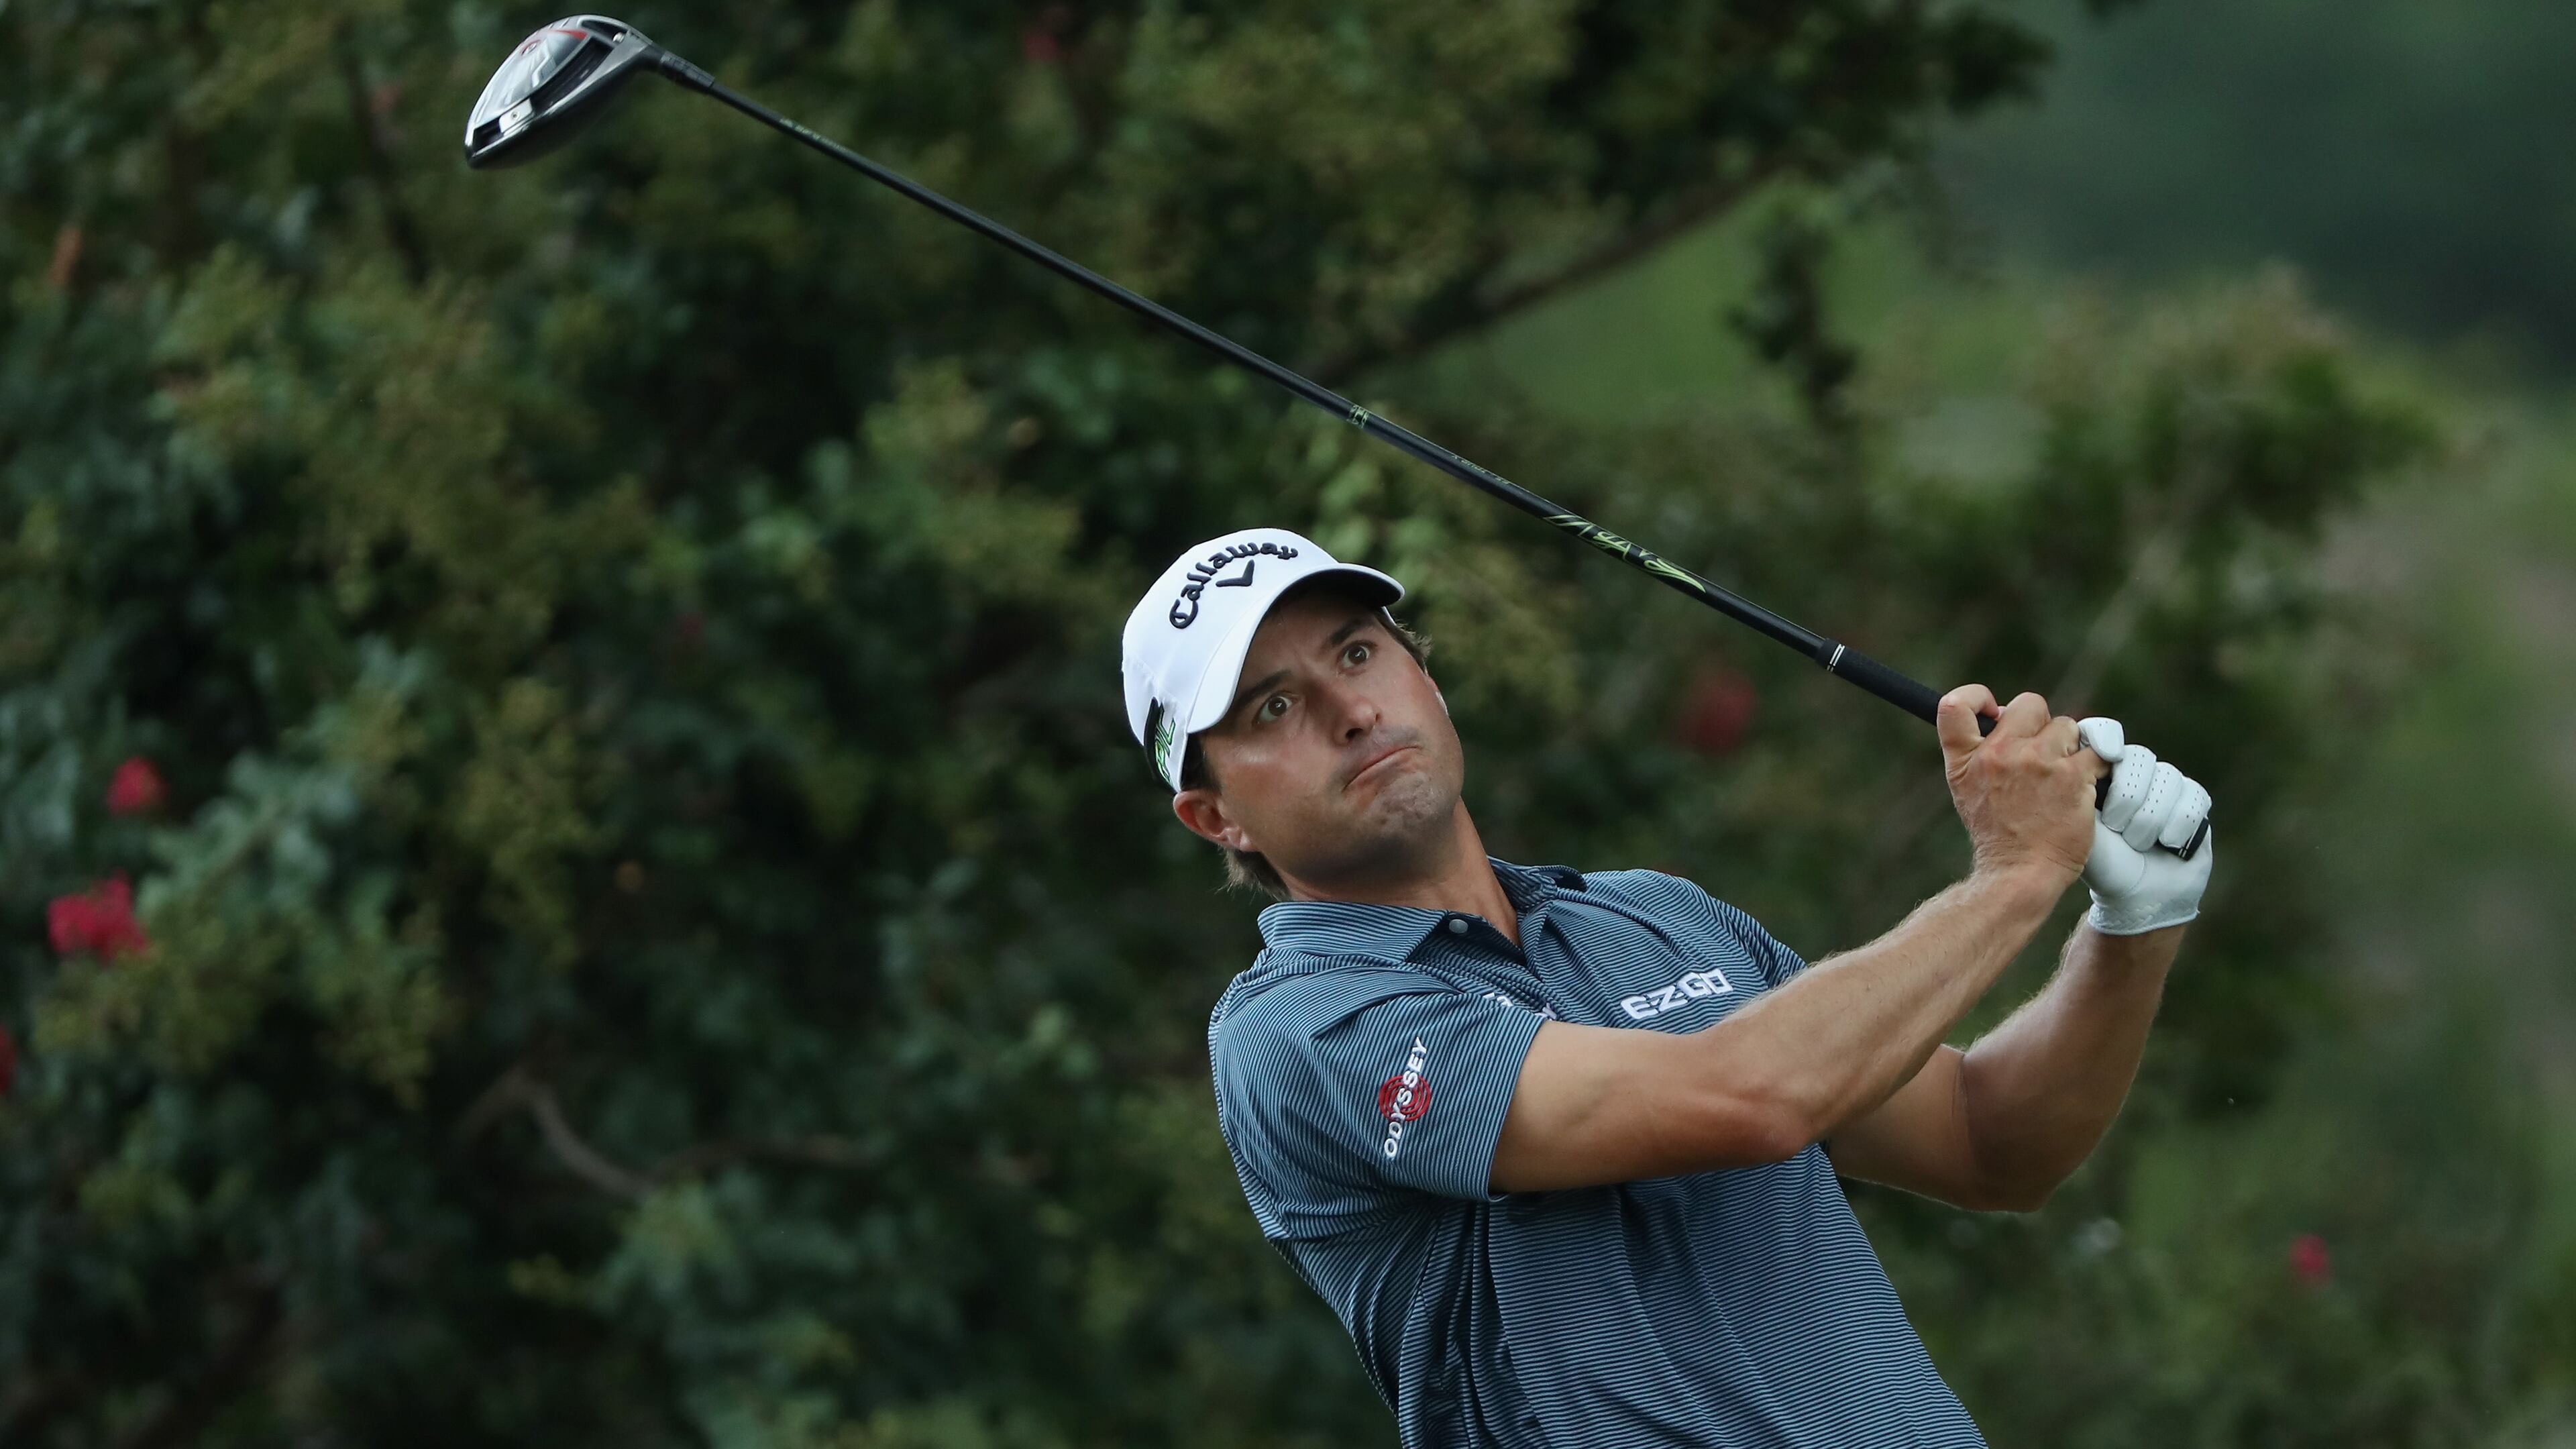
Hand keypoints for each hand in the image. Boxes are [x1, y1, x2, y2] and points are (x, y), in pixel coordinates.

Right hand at [1937, 685, 2106, 887]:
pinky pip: (2098, 752)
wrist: (2019, 874)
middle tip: (2043, 755)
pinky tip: (2089, 785)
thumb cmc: (1998, 835)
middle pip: (2030, 704)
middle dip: (2042, 724)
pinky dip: (2098, 766)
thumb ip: (1979, 751)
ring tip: (2064, 778)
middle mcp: (1999, 754)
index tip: (1995, 710)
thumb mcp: (1968, 789)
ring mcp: (2038, 762)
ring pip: (2068, 727)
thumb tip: (2004, 714)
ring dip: (2071, 748)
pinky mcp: (2073, 777)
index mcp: (1967, 759)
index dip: (1977, 696)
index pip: (1955, 705)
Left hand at [2073, 718, 2214, 935]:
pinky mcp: (2194, 801)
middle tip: (2116, 828)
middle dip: (2127, 799)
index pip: (2102, 733)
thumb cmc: (2099, 863)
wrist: (2133, 897)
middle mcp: (2134, 772)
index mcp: (2097, 771)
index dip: (2104, 736)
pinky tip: (2167, 845)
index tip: (2105, 753)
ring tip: (2136, 843)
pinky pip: (2193, 797)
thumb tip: (2055, 746)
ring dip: (2148, 819)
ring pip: (2167, 778)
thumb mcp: (2073, 823)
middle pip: (2138, 757)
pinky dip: (2177, 826)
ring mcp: (2166, 785)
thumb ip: (2064, 786)